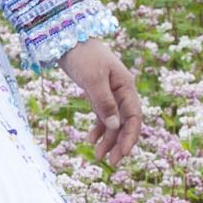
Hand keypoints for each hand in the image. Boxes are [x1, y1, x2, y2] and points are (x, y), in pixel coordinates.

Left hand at [60, 42, 145, 167]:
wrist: (68, 39)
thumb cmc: (83, 56)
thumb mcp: (93, 80)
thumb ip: (104, 103)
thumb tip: (114, 126)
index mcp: (126, 86)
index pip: (134, 116)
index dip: (130, 136)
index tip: (122, 154)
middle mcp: (122, 91)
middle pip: (126, 122)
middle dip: (120, 143)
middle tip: (111, 163)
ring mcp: (111, 93)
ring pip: (114, 122)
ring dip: (108, 139)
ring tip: (97, 157)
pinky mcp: (99, 94)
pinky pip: (103, 116)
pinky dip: (99, 128)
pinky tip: (90, 140)